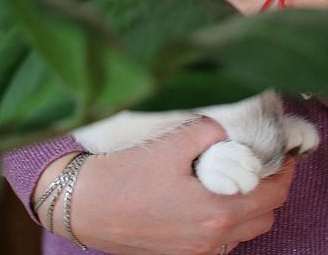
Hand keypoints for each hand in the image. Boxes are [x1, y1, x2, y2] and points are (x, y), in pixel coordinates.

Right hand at [33, 119, 294, 254]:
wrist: (84, 207)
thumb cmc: (124, 176)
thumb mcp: (169, 145)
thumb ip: (206, 132)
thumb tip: (227, 126)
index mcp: (216, 212)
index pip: (273, 194)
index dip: (284, 170)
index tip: (282, 152)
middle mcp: (213, 239)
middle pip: (264, 216)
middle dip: (271, 188)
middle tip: (260, 161)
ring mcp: (197, 251)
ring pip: (244, 231)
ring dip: (250, 206)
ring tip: (236, 177)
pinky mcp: (181, 254)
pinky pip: (222, 240)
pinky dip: (228, 219)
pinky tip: (209, 196)